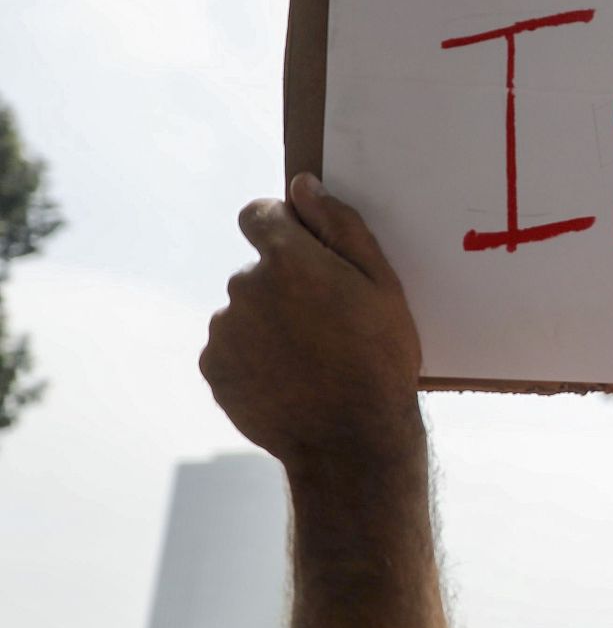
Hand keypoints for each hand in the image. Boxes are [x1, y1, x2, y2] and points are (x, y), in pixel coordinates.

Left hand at [201, 174, 423, 472]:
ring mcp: (224, 329)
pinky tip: (290, 379)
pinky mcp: (213, 366)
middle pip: (257, 269)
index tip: (306, 252)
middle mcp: (244, 286)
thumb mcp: (383, 286)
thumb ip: (340, 227)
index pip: (258, 214)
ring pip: (244, 311)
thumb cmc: (379, 358)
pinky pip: (231, 349)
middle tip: (328, 325)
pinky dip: (253, 358)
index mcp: (287, 258)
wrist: (350, 441)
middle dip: (285, 286)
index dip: (282, 226)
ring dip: (269, 325)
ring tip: (311, 359)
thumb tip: (302, 186)